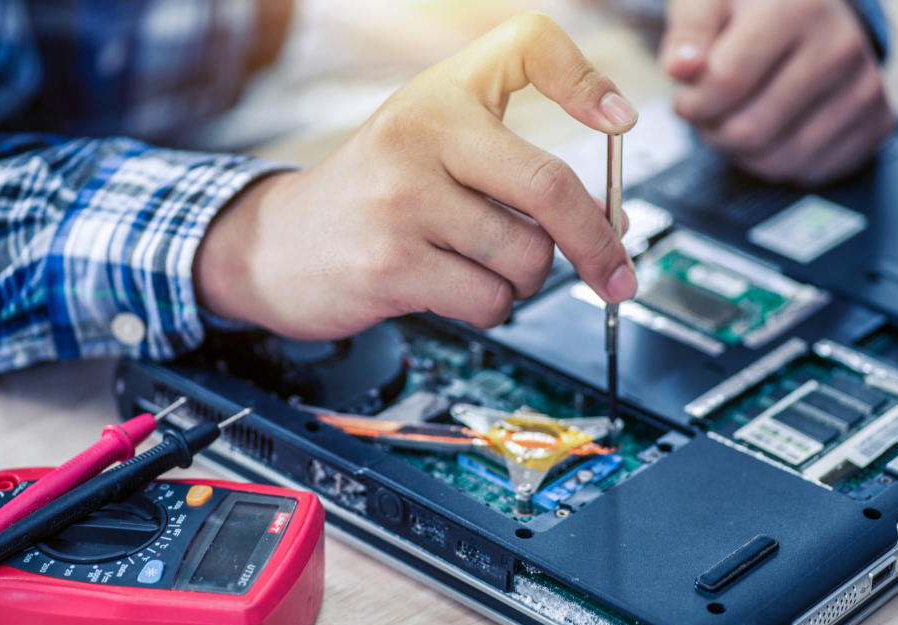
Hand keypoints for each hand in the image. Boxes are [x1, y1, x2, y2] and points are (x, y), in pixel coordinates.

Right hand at [194, 12, 637, 340]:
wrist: (277, 245)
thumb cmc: (372, 195)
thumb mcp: (432, 147)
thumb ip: (514, 169)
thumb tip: (607, 222)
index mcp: (439, 94)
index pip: (527, 45)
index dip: (584, 78)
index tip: (620, 120)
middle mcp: (421, 134)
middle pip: (550, 185)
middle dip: (598, 243)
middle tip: (616, 272)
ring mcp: (404, 200)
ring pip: (526, 257)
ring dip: (526, 280)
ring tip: (487, 268)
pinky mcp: (393, 264)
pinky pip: (491, 299)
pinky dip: (492, 307)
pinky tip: (458, 290)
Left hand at [660, 0, 894, 184]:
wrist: (810, 13)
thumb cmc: (748, 9)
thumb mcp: (707, 2)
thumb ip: (689, 30)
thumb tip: (681, 68)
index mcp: (799, 6)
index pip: (727, 82)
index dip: (692, 102)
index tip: (688, 95)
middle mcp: (842, 45)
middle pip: (749, 131)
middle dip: (714, 131)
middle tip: (712, 111)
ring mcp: (865, 87)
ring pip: (775, 161)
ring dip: (741, 151)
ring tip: (740, 115)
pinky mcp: (876, 123)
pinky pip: (806, 173)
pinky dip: (776, 161)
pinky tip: (774, 128)